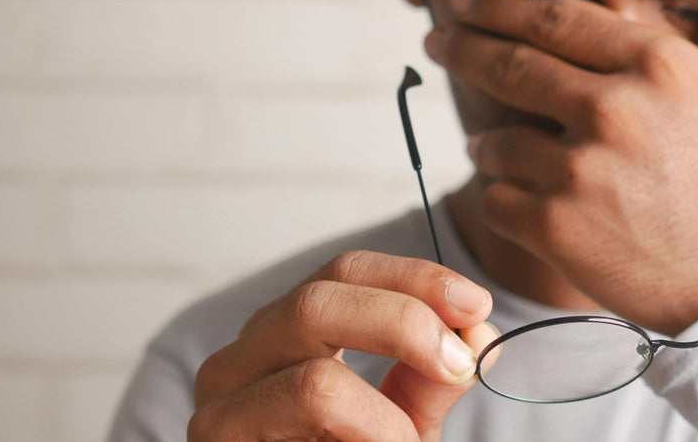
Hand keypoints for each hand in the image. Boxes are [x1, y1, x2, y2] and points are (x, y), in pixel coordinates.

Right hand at [189, 250, 496, 440]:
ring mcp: (220, 406)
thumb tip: (477, 335)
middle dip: (406, 322)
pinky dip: (372, 437)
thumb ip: (435, 378)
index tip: (476, 306)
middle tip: (460, 363)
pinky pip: (310, 421)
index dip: (415, 278)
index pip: (346, 272)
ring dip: (388, 414)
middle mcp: (241, 358)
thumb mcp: (401, 422)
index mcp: (285, 335)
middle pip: (318, 300)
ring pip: (313, 377)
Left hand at [426, 0, 697, 335]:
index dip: (501, 5)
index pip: (558, 18)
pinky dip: (499, 198)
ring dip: (486, 143)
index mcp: (659, 65)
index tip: (467, 0)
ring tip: (487, 148)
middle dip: (463, 48)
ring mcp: (579, 169)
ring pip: (495, 141)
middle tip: (437, 40)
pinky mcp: (556, 228)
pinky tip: (512, 200)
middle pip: (510, 64)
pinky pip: (496, 201)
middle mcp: (613, 107)